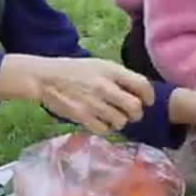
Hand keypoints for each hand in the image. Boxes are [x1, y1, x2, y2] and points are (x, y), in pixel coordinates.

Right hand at [0, 54, 154, 134]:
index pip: (142, 85)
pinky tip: (103, 123)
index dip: (149, 96)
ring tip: (115, 118)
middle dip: (137, 113)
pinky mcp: (82, 116)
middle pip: (134, 107)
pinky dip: (107, 128)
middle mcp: (105, 87)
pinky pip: (104, 129)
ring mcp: (93, 103)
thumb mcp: (100, 65)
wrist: (46, 78)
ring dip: (121, 121)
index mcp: (112, 71)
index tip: (148, 101)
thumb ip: (120, 77)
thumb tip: (139, 91)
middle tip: (132, 114)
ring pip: (121, 121)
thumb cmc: (75, 70)